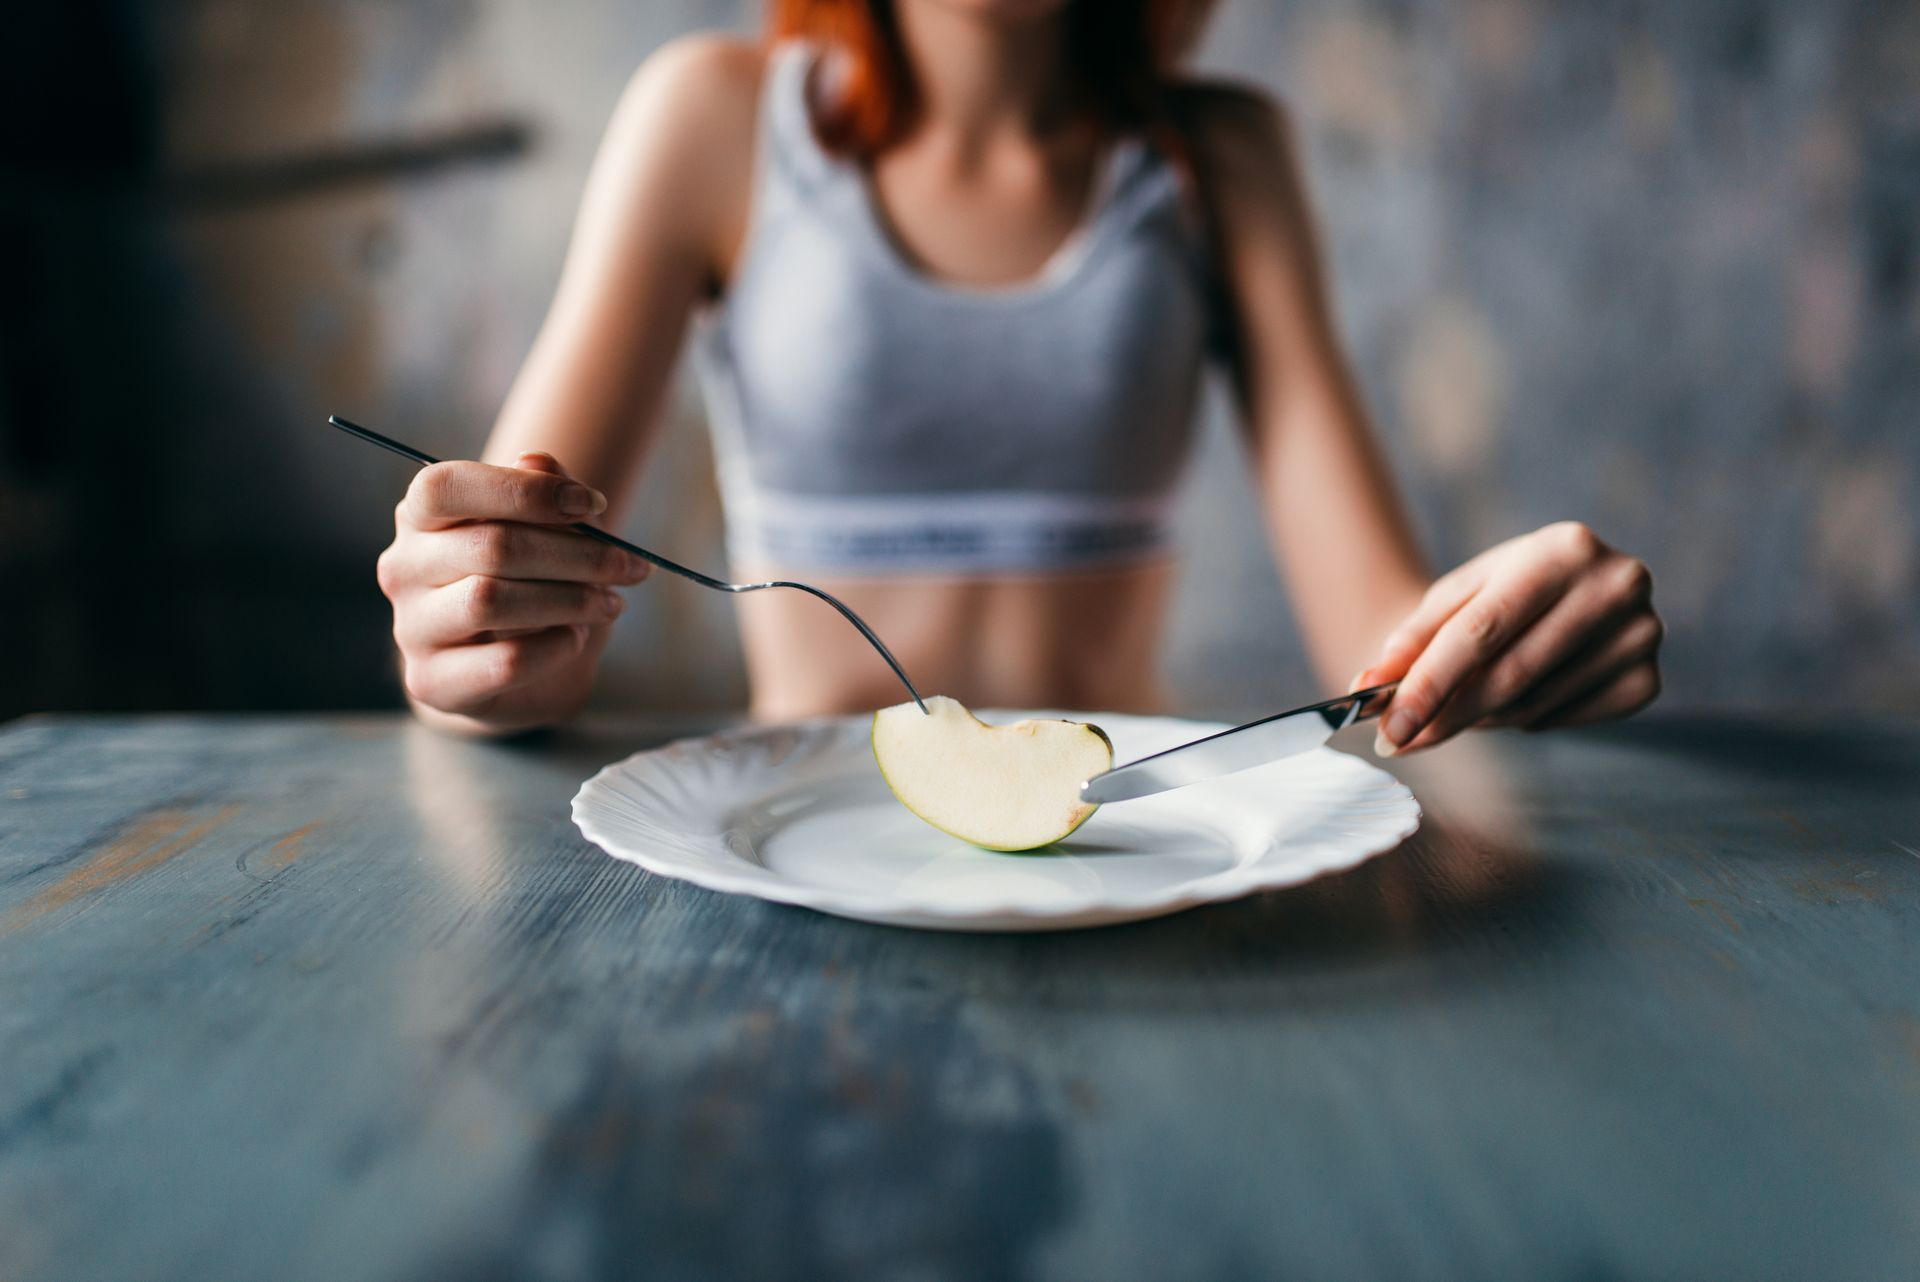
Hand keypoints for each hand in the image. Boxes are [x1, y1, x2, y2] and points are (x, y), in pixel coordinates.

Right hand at [376, 452, 649, 725]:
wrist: (517, 667)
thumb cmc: (530, 581)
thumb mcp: (547, 528)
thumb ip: (544, 489)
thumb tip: (537, 459)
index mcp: (419, 517)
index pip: (446, 486)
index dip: (525, 491)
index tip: (591, 503)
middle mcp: (403, 568)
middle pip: (490, 546)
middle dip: (578, 555)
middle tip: (631, 567)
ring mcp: (411, 629)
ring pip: (491, 602)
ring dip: (571, 600)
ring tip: (609, 603)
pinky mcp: (431, 682)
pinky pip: (505, 661)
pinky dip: (556, 646)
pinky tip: (575, 637)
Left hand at [1353, 522, 1662, 754]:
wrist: (1562, 590)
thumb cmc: (1503, 593)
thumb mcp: (1455, 598)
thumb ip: (1411, 640)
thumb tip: (1367, 687)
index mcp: (1565, 548)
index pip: (1483, 629)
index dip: (1431, 682)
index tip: (1392, 724)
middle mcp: (1617, 586)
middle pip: (1509, 673)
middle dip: (1446, 715)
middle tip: (1398, 741)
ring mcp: (1641, 635)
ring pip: (1533, 704)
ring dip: (1483, 716)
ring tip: (1463, 703)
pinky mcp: (1648, 681)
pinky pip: (1564, 720)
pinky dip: (1527, 719)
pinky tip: (1522, 694)